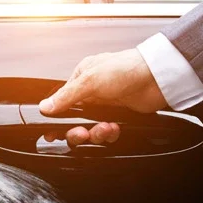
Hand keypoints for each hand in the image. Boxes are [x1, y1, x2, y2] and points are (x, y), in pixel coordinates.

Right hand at [40, 49, 166, 145]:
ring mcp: (106, 104)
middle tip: (82, 134)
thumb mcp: (90, 80)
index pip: (62, 103)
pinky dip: (109, 133)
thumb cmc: (127, 68)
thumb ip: (67, 96)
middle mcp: (92, 92)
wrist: (157, 77)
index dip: (57, 119)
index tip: (53, 132)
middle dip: (78, 131)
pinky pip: (107, 132)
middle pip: (75, 120)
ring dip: (96, 133)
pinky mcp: (119, 115)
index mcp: (81, 78)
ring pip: (91, 128)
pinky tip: (114, 128)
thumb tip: (46, 106)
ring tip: (104, 129)